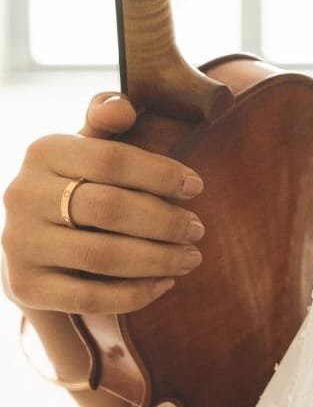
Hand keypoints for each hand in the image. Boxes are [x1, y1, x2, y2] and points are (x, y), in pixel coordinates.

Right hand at [2, 91, 205, 315]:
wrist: (33, 240)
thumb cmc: (77, 184)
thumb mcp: (88, 147)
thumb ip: (106, 122)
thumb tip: (122, 109)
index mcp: (43, 151)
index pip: (112, 159)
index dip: (160, 173)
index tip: (196, 187)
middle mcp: (23, 195)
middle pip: (110, 209)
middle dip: (164, 221)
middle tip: (197, 230)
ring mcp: (20, 243)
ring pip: (102, 257)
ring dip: (157, 259)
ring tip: (190, 258)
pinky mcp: (26, 286)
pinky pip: (89, 298)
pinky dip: (135, 294)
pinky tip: (165, 284)